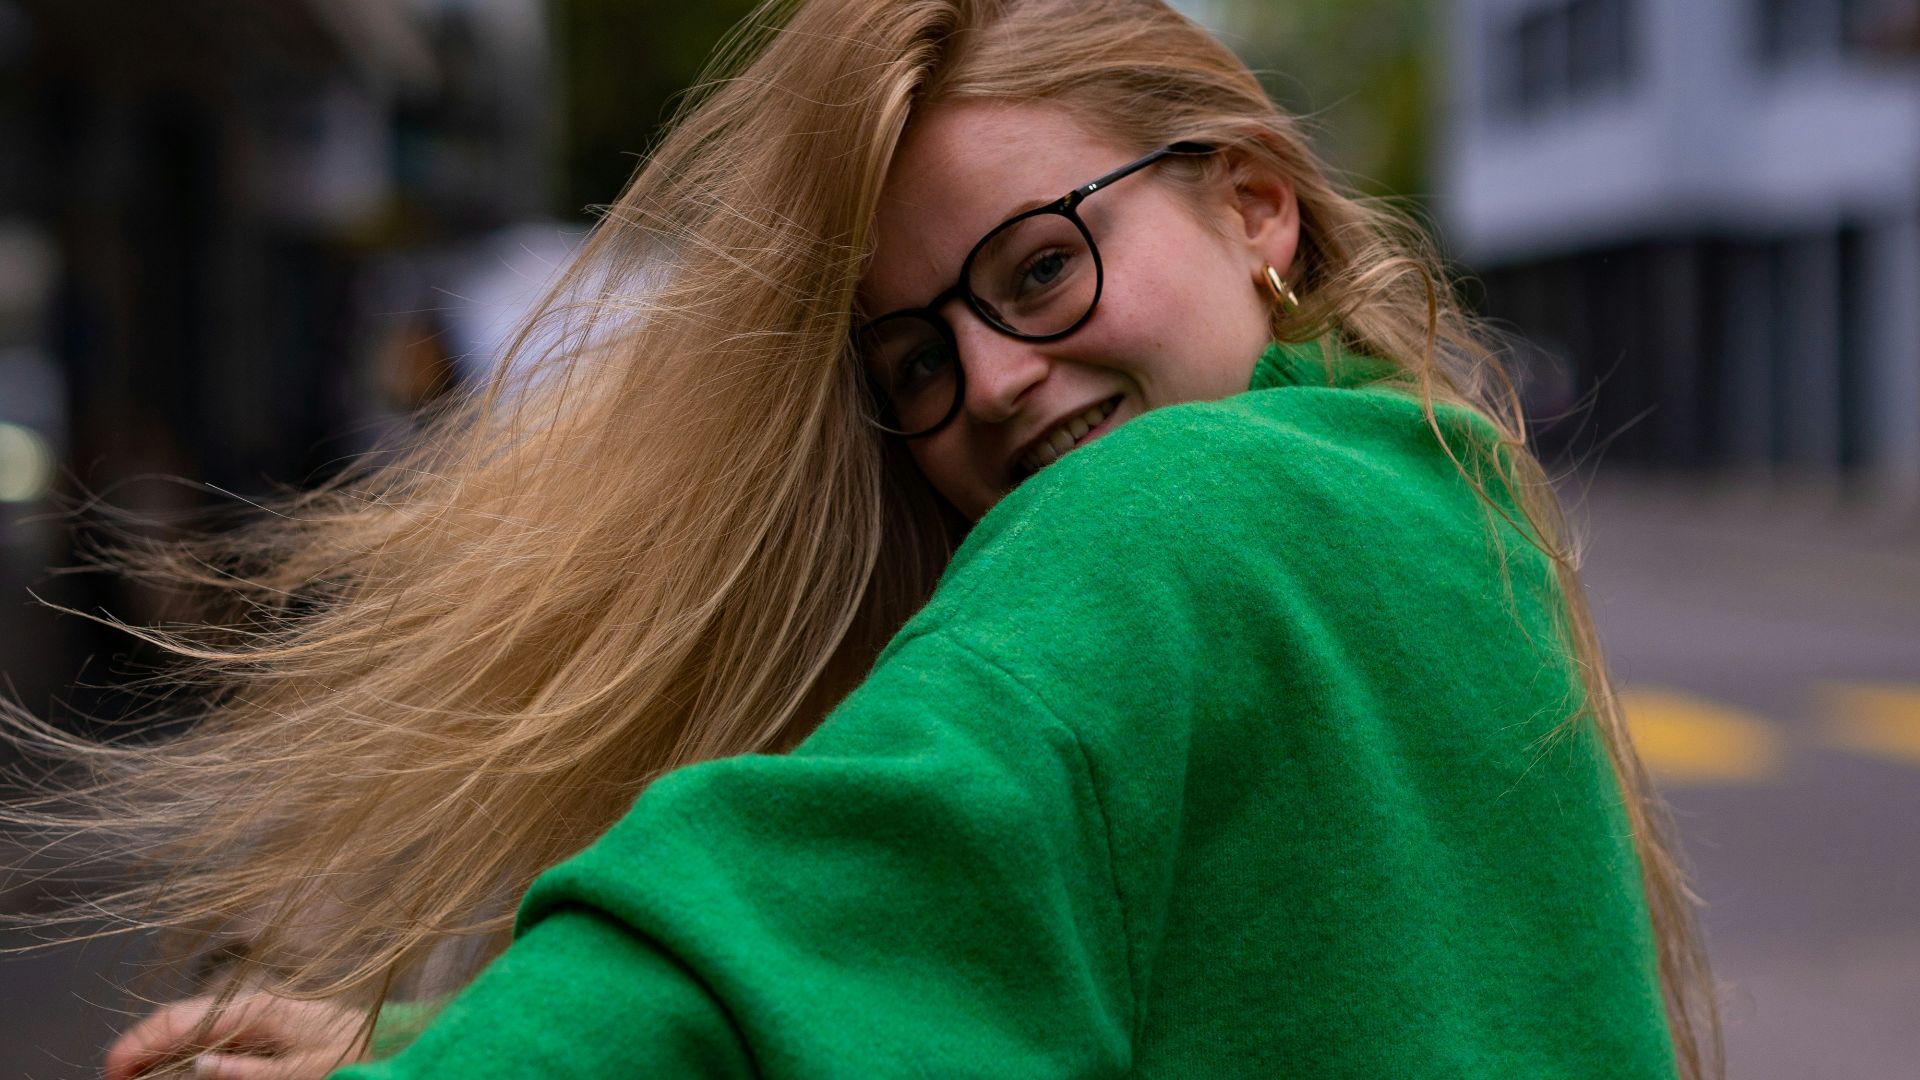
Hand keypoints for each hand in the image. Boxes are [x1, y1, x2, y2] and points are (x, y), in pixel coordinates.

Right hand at [104, 993, 367, 1079]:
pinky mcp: (261, 1029)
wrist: (388, 1039)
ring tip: (135, 1078)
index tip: (111, 1071)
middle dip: (140, 1051)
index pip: (179, 1019)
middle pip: (177, 1023)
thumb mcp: (309, 1069)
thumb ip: (254, 1071)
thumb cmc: (354, 1051)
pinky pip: (211, 1039)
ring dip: (159, 1055)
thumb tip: (201, 1065)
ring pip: (190, 1031)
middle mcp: (249, 1005)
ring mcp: (253, 1016)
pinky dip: (184, 1055)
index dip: (138, 1043)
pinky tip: (174, 1071)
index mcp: (255, 1008)